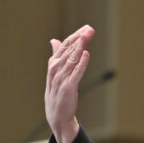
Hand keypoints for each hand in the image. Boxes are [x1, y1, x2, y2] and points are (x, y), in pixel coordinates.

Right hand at [45, 25, 94, 142]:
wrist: (56, 115)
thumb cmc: (57, 92)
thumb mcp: (56, 72)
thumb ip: (57, 55)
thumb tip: (54, 40)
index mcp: (53, 64)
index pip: (65, 46)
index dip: (76, 36)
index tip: (87, 27)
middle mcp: (56, 69)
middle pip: (69, 50)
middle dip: (80, 38)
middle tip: (90, 29)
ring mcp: (61, 78)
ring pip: (72, 59)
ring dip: (80, 47)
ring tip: (87, 36)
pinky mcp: (68, 88)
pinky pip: (76, 73)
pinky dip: (81, 63)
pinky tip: (86, 54)